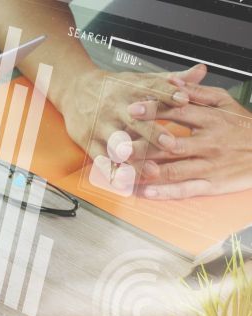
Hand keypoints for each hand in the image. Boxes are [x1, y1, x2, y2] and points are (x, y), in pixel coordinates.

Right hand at [56, 65, 206, 160]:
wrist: (75, 89)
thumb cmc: (114, 87)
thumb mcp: (140, 79)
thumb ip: (170, 79)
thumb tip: (201, 72)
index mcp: (130, 89)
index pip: (151, 89)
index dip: (168, 94)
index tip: (184, 100)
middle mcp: (115, 107)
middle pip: (135, 120)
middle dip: (152, 133)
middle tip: (170, 144)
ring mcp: (101, 126)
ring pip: (117, 144)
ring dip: (133, 159)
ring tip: (149, 171)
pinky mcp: (89, 141)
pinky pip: (100, 159)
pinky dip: (112, 173)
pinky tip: (124, 183)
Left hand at [128, 75, 251, 198]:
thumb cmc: (243, 126)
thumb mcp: (225, 103)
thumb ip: (198, 93)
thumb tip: (173, 81)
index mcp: (211, 120)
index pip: (178, 113)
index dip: (153, 111)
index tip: (131, 109)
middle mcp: (208, 144)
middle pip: (170, 144)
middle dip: (142, 145)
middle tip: (118, 145)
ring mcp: (209, 166)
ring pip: (173, 169)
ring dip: (146, 171)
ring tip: (123, 171)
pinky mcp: (211, 185)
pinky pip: (185, 189)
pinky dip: (165, 192)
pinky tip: (145, 192)